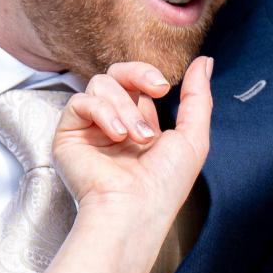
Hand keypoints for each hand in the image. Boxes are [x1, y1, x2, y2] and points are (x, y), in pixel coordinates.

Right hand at [54, 57, 213, 224]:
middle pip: (116, 74)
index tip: (164, 87)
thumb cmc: (165, 185)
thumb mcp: (193, 137)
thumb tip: (204, 62)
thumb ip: (198, 97)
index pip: (138, 84)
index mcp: (140, 127)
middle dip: (137, 73)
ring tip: (136, 137)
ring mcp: (89, 130)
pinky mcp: (68, 136)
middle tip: (157, 89)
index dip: (148, 77)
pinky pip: (80, 102)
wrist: (136, 210)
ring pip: (101, 85)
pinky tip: (116, 135)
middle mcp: (113, 126)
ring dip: (125, 107)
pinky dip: (102, 112)